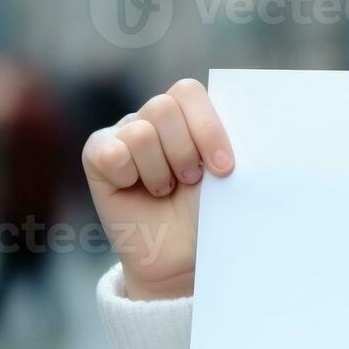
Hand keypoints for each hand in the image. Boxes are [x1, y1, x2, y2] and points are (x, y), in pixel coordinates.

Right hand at [81, 78, 234, 299]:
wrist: (182, 256)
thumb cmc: (210, 213)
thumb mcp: (228, 177)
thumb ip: (230, 143)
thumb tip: (251, 122)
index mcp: (189, 114)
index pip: (188, 92)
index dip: (207, 127)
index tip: (224, 167)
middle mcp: (153, 117)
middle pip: (163, 106)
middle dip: (184, 151)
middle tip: (191, 181)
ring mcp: (123, 133)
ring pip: (140, 132)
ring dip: (160, 170)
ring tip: (165, 189)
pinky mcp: (98, 155)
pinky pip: (111, 152)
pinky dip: (129, 176)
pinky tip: (135, 190)